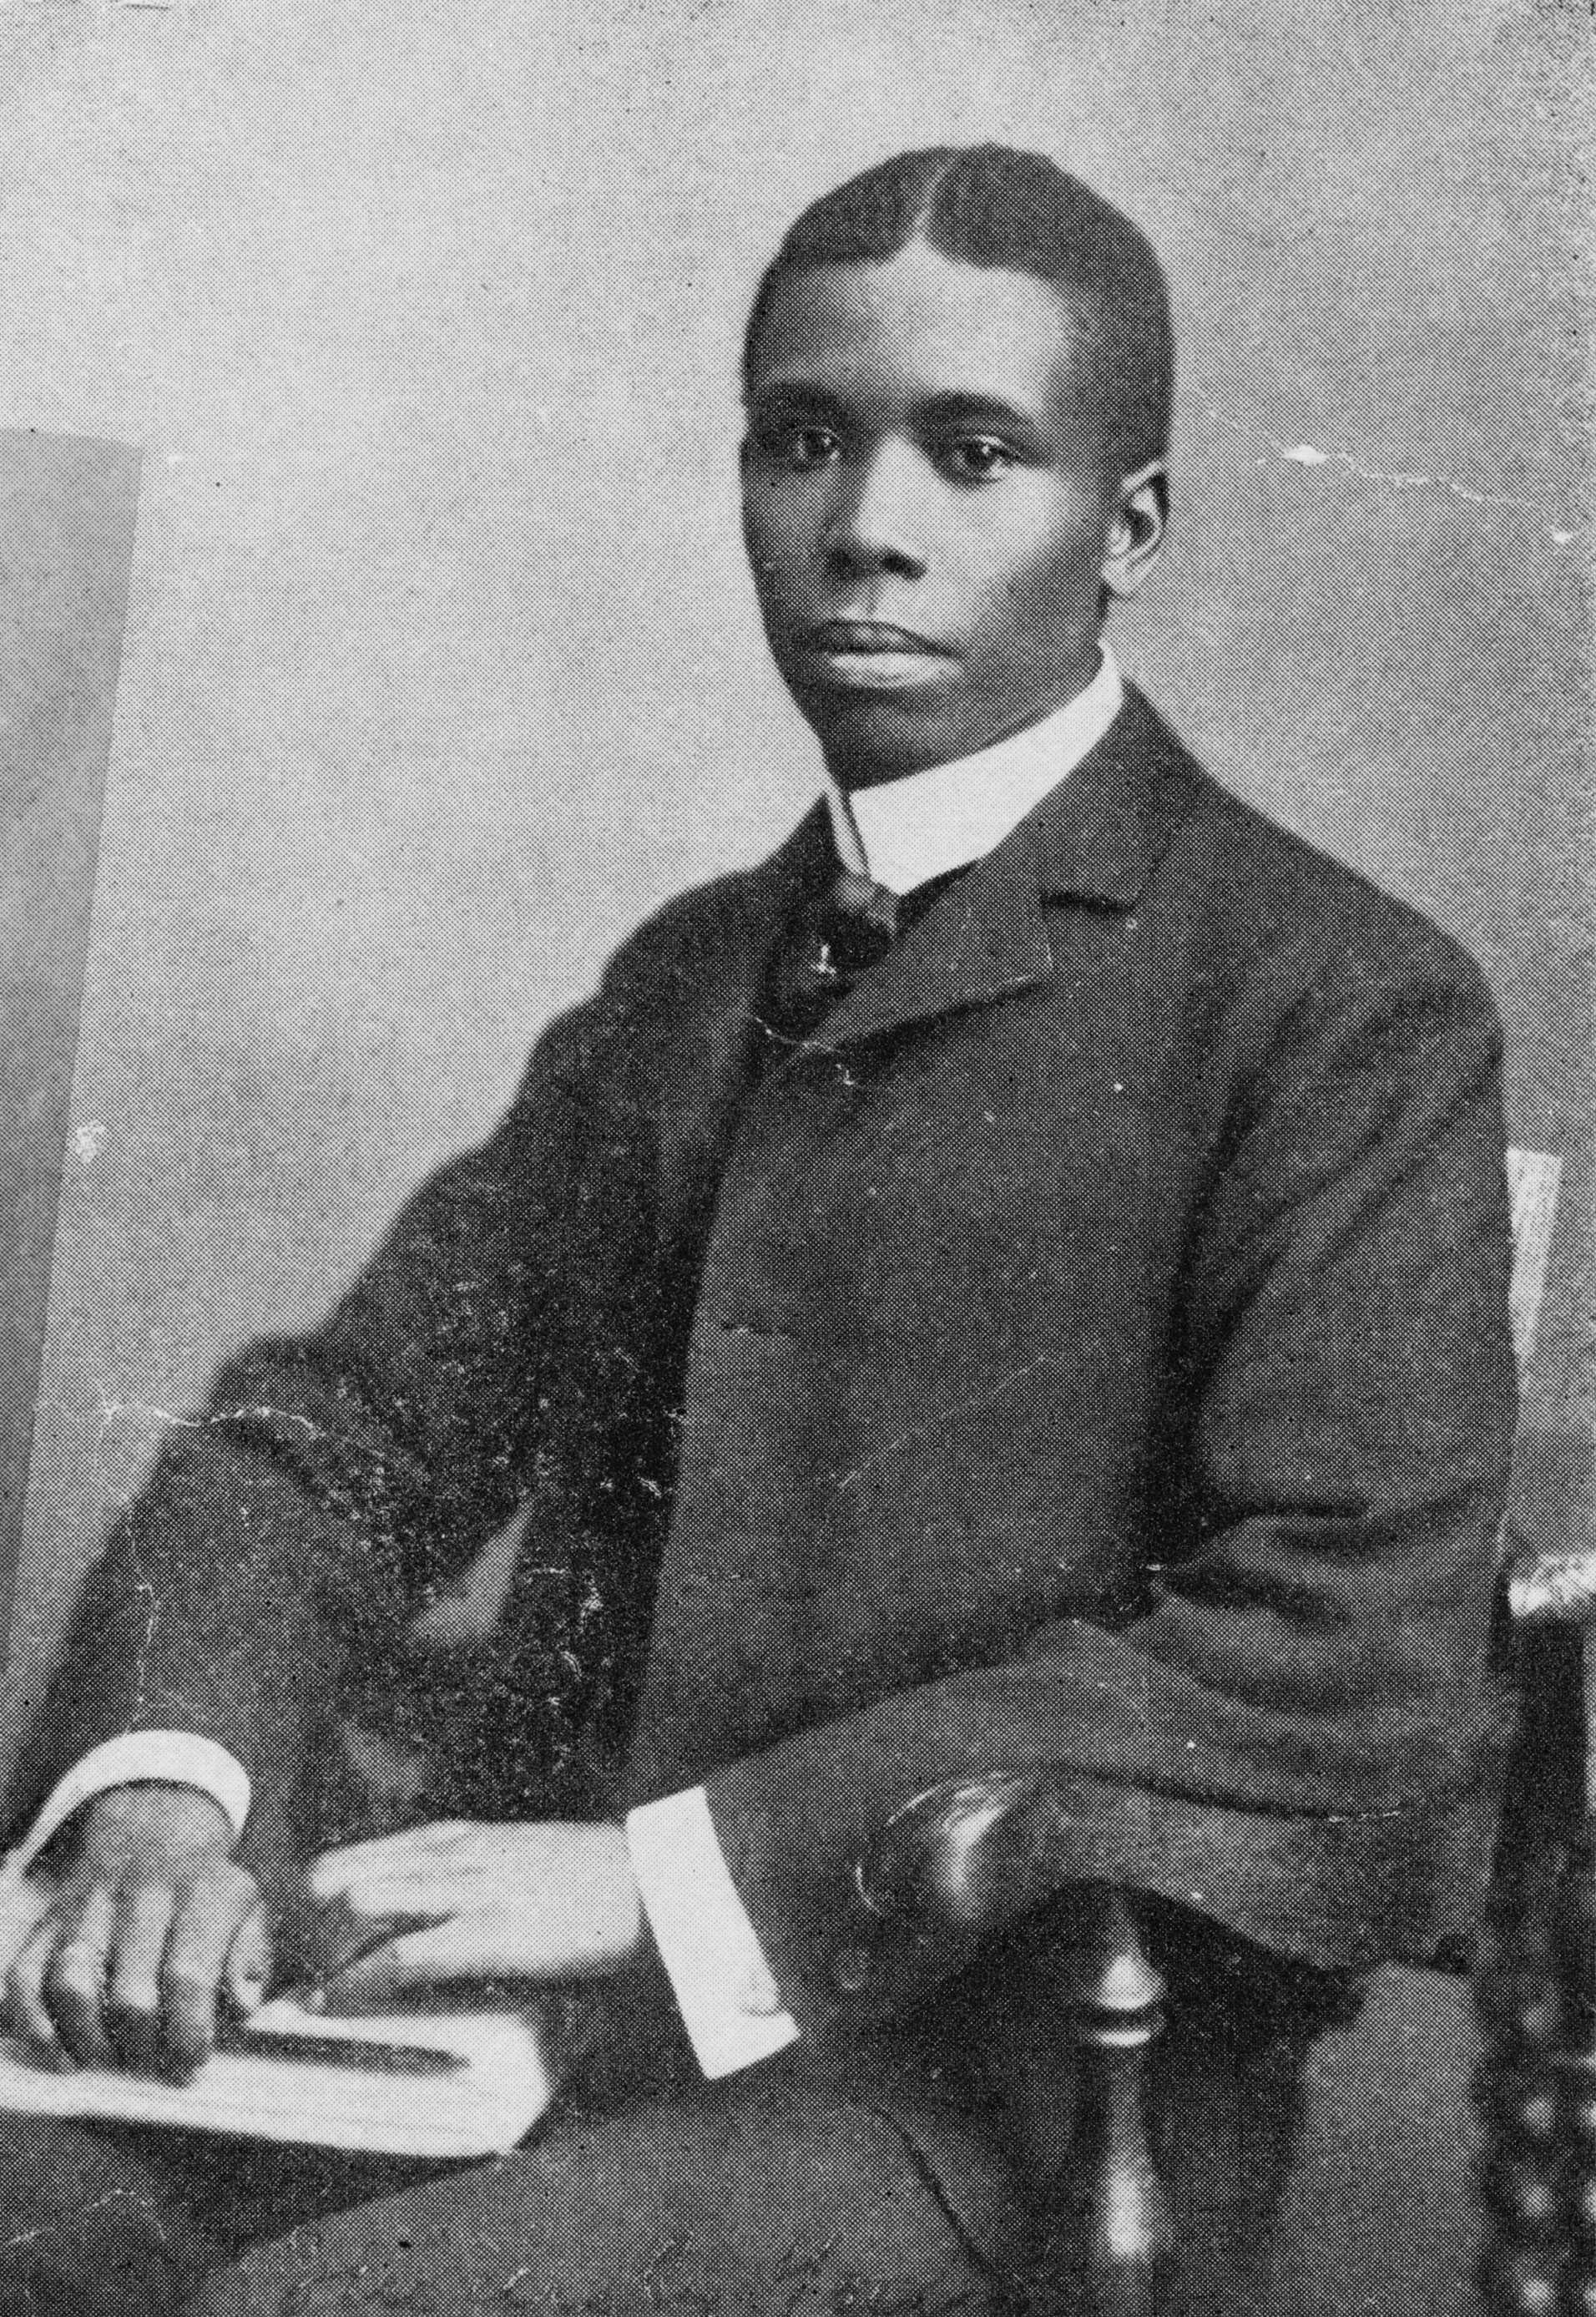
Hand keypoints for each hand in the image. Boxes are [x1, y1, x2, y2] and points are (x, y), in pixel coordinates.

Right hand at [4, 1784, 267, 2077]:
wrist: (151, 1826)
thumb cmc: (205, 1891)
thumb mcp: (247, 1909)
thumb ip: (250, 1959)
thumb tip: (241, 2006)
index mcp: (202, 1892)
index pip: (189, 1976)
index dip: (188, 2033)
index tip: (192, 2063)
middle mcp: (141, 1895)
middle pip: (131, 1994)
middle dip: (143, 2047)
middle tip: (152, 2065)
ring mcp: (87, 1906)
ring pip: (73, 1986)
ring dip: (89, 2042)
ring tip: (111, 2060)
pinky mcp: (47, 1922)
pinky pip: (24, 1979)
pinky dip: (35, 2026)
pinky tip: (63, 2053)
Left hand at [307, 1820, 642, 2008]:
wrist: (649, 1882)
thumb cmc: (588, 1877)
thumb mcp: (511, 1859)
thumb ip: (465, 1876)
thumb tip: (420, 1912)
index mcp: (454, 1836)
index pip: (354, 1856)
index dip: (311, 1901)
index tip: (293, 1941)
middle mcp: (449, 1853)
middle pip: (338, 1876)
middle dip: (302, 1928)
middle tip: (295, 1973)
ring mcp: (467, 1890)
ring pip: (358, 1906)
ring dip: (324, 1953)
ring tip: (314, 1990)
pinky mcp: (488, 1933)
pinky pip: (400, 1956)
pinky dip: (357, 1983)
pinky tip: (334, 2003)